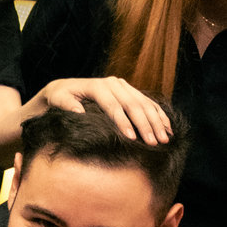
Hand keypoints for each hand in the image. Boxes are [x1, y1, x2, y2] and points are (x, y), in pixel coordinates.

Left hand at [39, 78, 170, 144]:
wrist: (65, 88)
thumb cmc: (60, 97)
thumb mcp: (59, 100)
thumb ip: (68, 105)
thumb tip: (80, 112)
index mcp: (98, 86)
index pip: (114, 106)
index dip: (123, 123)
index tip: (132, 139)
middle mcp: (113, 83)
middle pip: (133, 105)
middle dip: (145, 125)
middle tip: (154, 143)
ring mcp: (123, 86)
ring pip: (144, 103)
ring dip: (156, 122)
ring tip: (164, 139)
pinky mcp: (129, 91)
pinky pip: (148, 102)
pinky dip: (159, 115)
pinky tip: (167, 128)